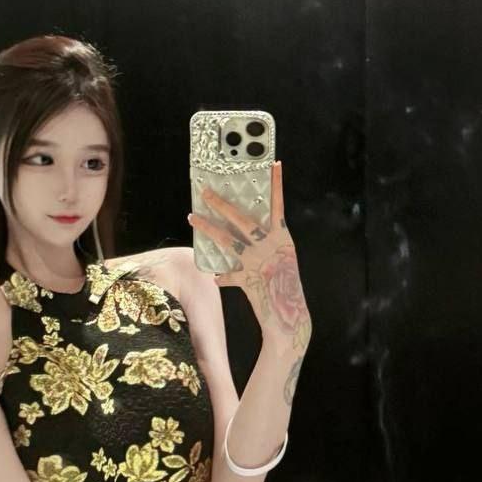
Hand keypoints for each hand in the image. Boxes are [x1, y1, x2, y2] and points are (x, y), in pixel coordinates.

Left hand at [188, 160, 311, 351]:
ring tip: (191, 217)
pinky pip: (229, 275)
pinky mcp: (248, 280)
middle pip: (242, 219)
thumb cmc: (285, 287)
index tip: (274, 163)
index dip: (276, 185)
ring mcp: (259, 262)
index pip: (279, 206)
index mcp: (283, 238)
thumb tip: (242, 234)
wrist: (290, 317)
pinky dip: (223, 277)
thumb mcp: (281, 260)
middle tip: (205, 191)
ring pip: (228, 240)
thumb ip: (265, 245)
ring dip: (208, 228)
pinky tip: (216, 278)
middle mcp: (271, 246)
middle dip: (222, 204)